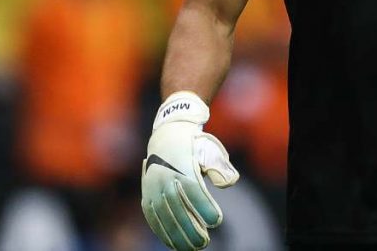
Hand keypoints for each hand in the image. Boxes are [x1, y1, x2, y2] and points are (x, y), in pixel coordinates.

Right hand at [141, 92, 238, 249]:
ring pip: (164, 216)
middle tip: (204, 242)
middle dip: (191, 229)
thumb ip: (221, 166)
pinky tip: (174, 244)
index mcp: (182, 166)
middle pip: (177, 208)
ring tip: (192, 248)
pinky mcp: (147, 196)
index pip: (194, 191)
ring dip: (177, 236)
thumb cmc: (195, 145)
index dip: (204, 207)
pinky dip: (162, 232)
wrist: (168, 135)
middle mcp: (165, 178)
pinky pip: (153, 217)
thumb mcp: (211, 149)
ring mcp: (153, 188)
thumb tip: (229, 183)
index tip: (217, 220)